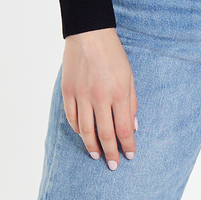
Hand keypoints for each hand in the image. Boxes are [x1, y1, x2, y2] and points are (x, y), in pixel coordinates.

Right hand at [61, 27, 137, 169]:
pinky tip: (83, 135)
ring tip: (96, 156)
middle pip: (105, 134)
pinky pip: (71, 117)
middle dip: (111, 153)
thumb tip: (132, 127)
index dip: (128, 146)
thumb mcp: (130, 77)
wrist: (89, 34)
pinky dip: (77, 130)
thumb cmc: (113, 55)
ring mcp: (81, 95)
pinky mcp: (67, 91)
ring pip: (85, 130)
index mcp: (119, 93)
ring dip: (92, 146)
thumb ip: (132, 103)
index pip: (124, 129)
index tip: (130, 155)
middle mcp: (100, 97)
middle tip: (113, 165)